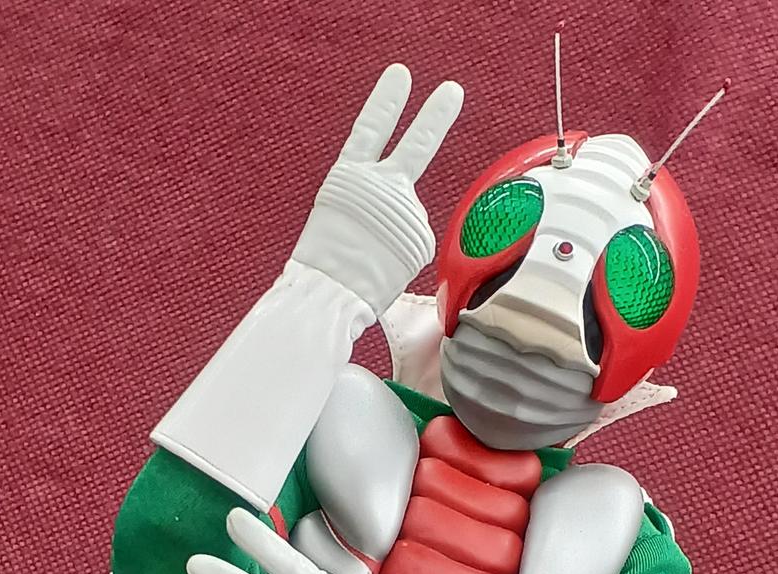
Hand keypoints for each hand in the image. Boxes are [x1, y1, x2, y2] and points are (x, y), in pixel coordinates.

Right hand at [291, 64, 463, 316]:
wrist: (327, 292)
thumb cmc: (325, 264)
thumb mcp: (337, 215)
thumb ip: (371, 201)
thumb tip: (406, 213)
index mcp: (349, 175)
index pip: (371, 129)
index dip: (386, 102)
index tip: (401, 76)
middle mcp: (381, 185)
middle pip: (417, 146)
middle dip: (435, 116)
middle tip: (452, 91)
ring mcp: (405, 210)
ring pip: (411, 218)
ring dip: (397, 236)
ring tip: (371, 259)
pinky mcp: (422, 237)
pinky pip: (417, 244)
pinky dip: (404, 256)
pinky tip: (384, 268)